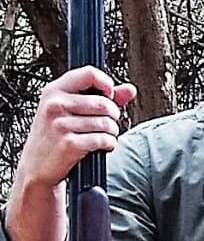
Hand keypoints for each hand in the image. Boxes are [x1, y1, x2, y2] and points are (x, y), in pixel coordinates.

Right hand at [14, 67, 135, 190]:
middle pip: (105, 103)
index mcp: (54, 91)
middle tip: (105, 124)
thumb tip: (130, 89)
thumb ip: (101, 97)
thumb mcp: (69, 111)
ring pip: (107, 123)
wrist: (36, 167)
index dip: (107, 84)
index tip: (109, 96)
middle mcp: (55, 105)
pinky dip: (109, 144)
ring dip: (112, 132)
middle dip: (113, 116)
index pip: (89, 73)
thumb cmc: (54, 136)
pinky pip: (104, 139)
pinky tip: (99, 146)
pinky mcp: (69, 143)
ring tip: (100, 136)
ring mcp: (60, 124)